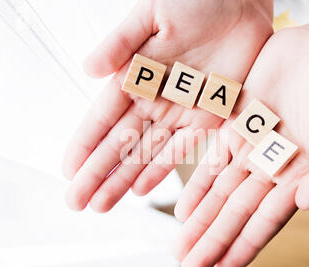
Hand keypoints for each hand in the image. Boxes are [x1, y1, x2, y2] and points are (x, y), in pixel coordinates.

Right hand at [62, 0, 272, 211]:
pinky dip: (161, 170)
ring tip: (102, 204)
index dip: (85, 145)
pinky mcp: (208, 116)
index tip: (68, 172)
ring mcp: (179, 111)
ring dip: (124, 180)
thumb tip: (88, 69)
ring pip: (146, 154)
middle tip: (77, 201)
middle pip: (120, 144)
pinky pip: (182, 149)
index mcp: (135, 75)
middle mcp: (153, 99)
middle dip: (98, 173)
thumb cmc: (196, 0)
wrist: (240, 0)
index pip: (103, 117)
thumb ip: (122, 42)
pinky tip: (141, 190)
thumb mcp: (152, 14)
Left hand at [173, 25, 308, 266]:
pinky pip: (210, 161)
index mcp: (300, 175)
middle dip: (213, 239)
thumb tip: (306, 204)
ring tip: (180, 246)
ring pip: (218, 192)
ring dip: (199, 220)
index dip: (245, 243)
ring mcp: (250, 149)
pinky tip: (182, 209)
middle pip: (236, 211)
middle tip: (189, 266)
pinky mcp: (233, 128)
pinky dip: (196, 185)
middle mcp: (271, 169)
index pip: (267, 218)